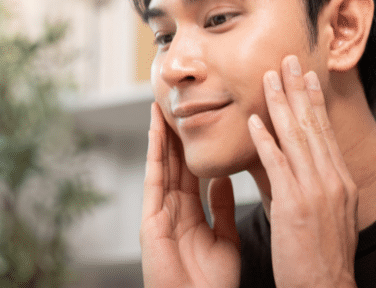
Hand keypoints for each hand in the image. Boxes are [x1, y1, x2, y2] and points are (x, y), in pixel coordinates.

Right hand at [141, 102, 240, 287]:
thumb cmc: (212, 284)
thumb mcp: (225, 239)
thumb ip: (224, 208)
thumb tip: (223, 178)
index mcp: (191, 215)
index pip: (192, 173)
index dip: (193, 148)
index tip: (197, 122)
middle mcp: (172, 210)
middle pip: (174, 164)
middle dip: (175, 135)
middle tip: (177, 104)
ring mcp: (159, 213)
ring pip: (162, 165)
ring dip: (161, 136)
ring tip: (161, 107)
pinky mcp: (150, 219)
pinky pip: (154, 179)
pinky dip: (155, 153)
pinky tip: (156, 131)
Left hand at [247, 55, 357, 286]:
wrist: (326, 286)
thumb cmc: (323, 255)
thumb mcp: (333, 213)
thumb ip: (322, 185)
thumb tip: (309, 164)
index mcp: (341, 181)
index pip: (325, 132)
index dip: (315, 101)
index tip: (307, 76)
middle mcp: (332, 180)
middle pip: (313, 125)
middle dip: (299, 90)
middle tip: (288, 60)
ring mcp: (314, 191)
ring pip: (296, 137)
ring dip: (281, 104)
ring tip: (269, 78)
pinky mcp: (294, 204)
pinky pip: (277, 164)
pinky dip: (265, 139)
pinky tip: (254, 120)